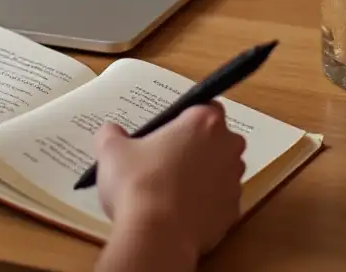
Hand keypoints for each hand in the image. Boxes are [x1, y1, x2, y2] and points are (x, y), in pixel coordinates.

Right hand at [94, 103, 245, 271]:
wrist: (157, 238)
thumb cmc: (138, 184)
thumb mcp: (112, 150)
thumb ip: (113, 134)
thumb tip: (112, 132)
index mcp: (203, 123)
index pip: (208, 106)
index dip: (190, 117)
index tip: (172, 130)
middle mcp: (227, 148)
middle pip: (219, 139)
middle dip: (200, 146)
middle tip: (168, 157)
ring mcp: (233, 183)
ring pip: (221, 171)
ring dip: (203, 175)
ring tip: (171, 188)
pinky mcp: (233, 214)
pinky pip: (220, 201)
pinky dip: (205, 204)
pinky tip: (179, 211)